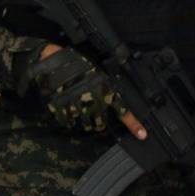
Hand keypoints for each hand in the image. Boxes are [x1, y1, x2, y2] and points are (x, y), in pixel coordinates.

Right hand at [30, 44, 145, 137]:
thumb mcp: (98, 71)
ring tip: (82, 114)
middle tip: (97, 121)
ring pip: (85, 123)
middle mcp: (93, 98)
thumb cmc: (77, 63)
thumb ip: (106, 87)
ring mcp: (77, 104)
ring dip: (85, 123)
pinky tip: (67, 113)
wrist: (52, 60)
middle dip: (100, 124)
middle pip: (101, 122)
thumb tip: (114, 98)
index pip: (122, 109)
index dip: (133, 123)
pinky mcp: (61, 107)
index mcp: (104, 88)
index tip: (142, 135)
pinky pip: (68, 121)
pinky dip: (68, 119)